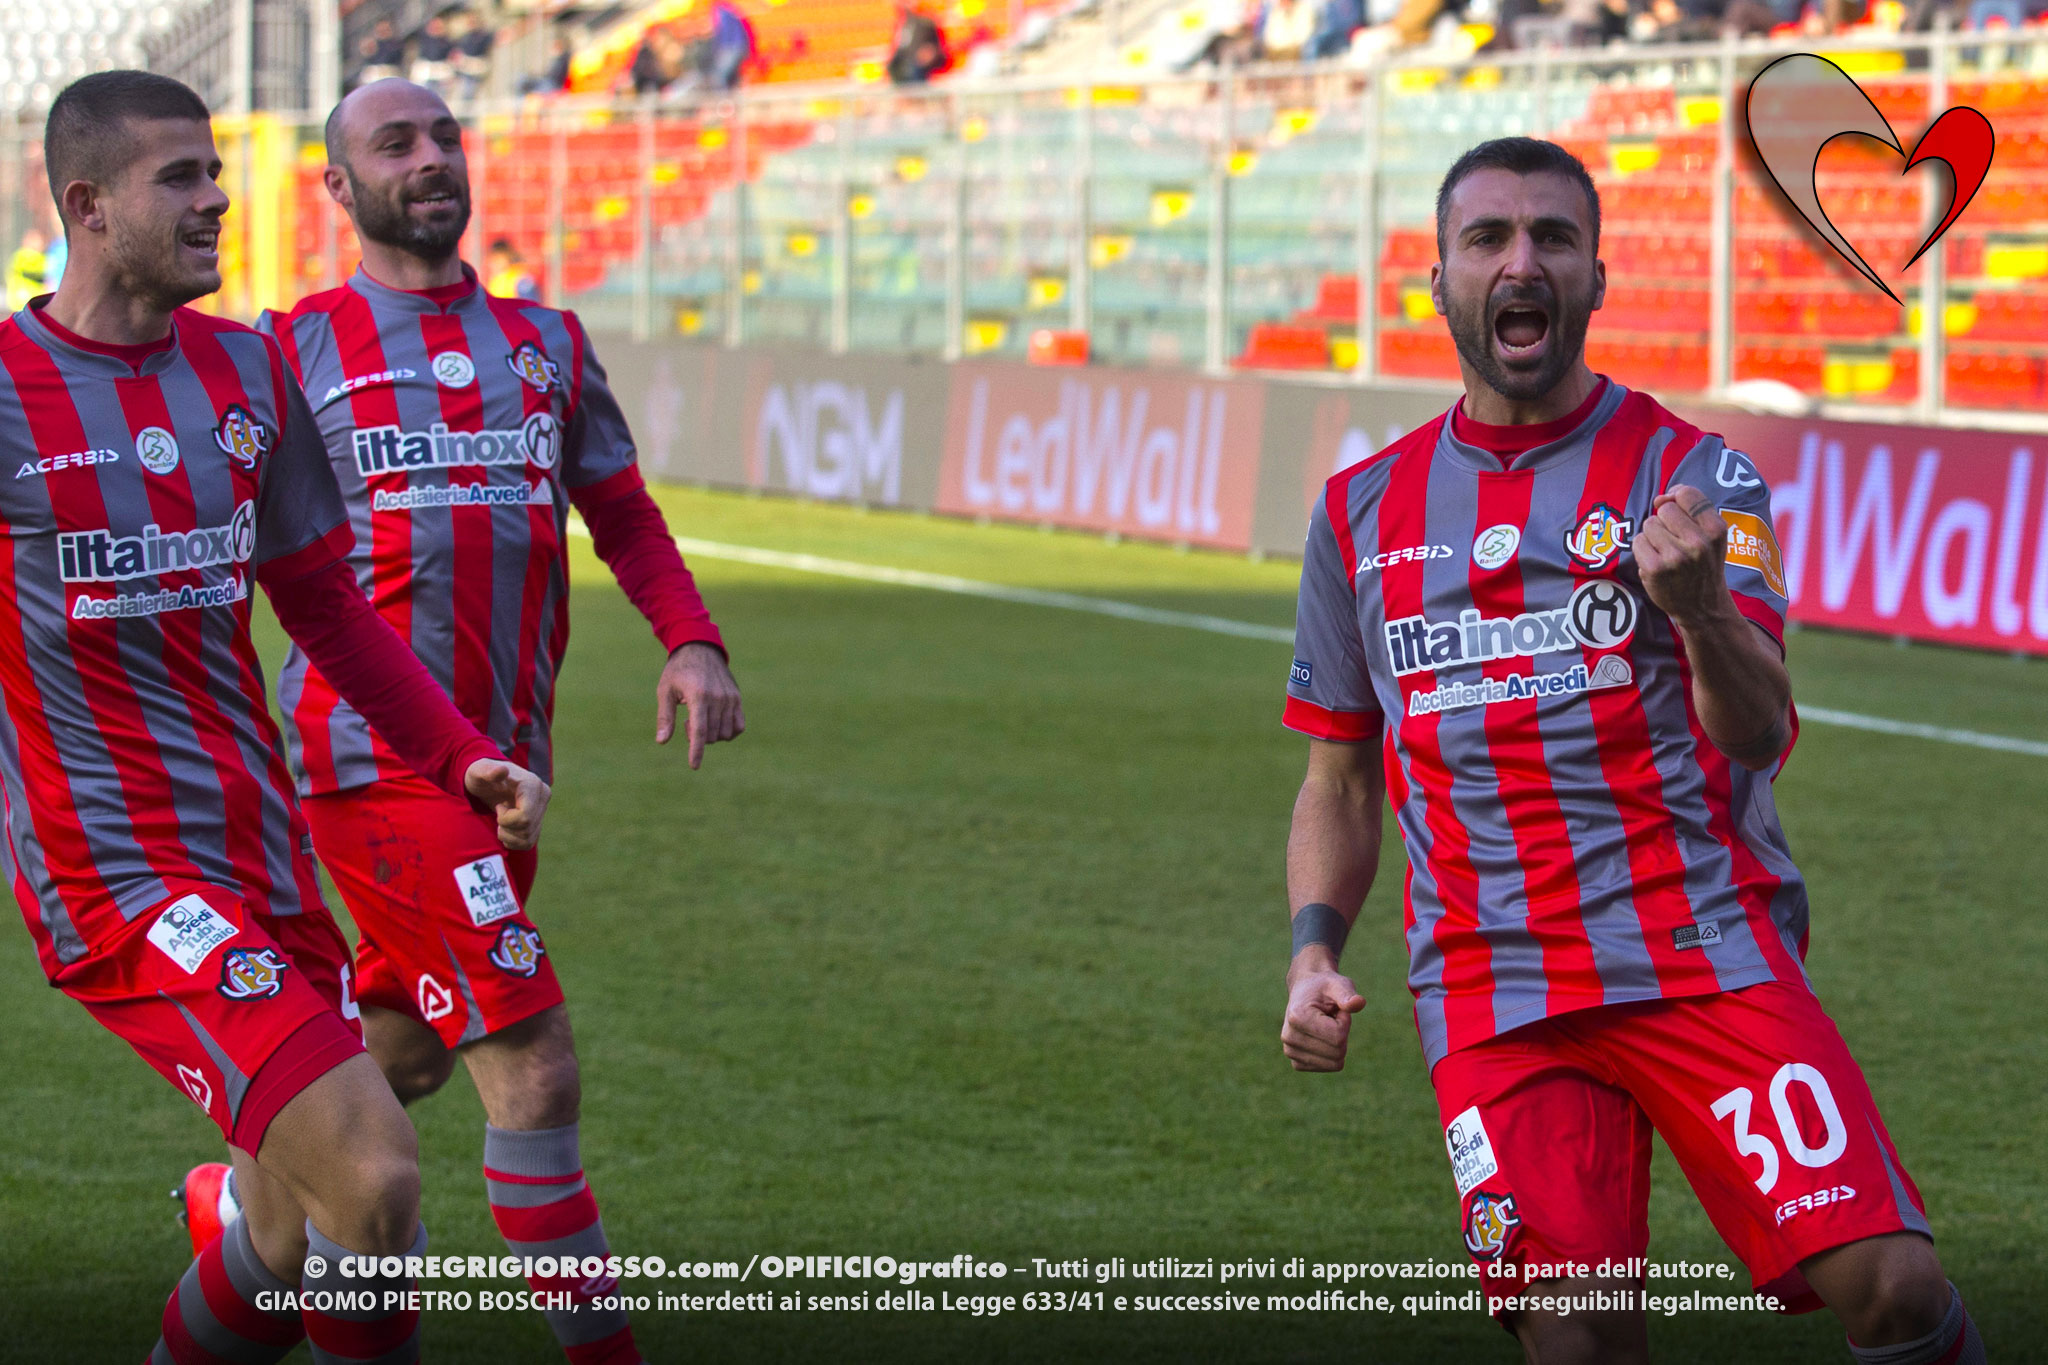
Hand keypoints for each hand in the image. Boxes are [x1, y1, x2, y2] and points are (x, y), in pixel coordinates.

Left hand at [464, 759, 549, 850]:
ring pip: (528, 838)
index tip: (498, 806)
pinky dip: (512, 841)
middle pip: (527, 829)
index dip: (506, 819)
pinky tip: (505, 828)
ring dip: (508, 836)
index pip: (525, 817)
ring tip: (500, 821)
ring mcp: (543, 810)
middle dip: (506, 827)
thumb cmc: (481, 775)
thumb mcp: (479, 771)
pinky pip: (528, 843)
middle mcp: (543, 796)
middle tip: (498, 813)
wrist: (487, 781)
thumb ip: (488, 771)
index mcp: (533, 784)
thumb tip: (502, 770)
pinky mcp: (538, 822)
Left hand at [657, 641, 744, 768]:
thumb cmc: (678, 671)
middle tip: (685, 721)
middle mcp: (718, 698)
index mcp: (698, 695)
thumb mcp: (665, 691)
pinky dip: (727, 732)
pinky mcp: (737, 698)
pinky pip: (738, 727)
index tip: (694, 766)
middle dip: (696, 737)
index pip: (699, 730)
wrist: (700, 648)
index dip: (696, 751)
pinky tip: (715, 723)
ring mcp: (730, 698)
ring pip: (724, 734)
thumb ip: (665, 717)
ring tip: (700, 718)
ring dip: (711, 735)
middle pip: (711, 735)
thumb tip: (662, 741)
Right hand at [1281, 969, 1366, 1071]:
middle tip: (1332, 1018)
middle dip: (1342, 1034)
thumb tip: (1359, 1003)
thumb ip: (1348, 994)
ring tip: (1326, 1026)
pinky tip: (1321, 1037)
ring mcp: (1290, 1051)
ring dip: (1337, 1044)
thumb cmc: (1324, 988)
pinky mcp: (1297, 1063)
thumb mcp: (1338, 985)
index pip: (1338, 1037)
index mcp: (1297, 1017)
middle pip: (1337, 1053)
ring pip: (1335, 1063)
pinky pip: (1329, 1067)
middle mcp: (1289, 1037)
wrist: (1305, 992)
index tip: (1337, 1009)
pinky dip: (1332, 1054)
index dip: (1345, 1022)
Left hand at [1635, 484, 1735, 630]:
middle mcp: (1698, 542)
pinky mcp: (1655, 569)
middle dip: (1665, 522)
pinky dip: (1643, 550)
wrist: (1703, 607)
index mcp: (1716, 530)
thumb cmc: (1704, 565)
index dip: (1676, 497)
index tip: (1676, 509)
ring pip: (1649, 524)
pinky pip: (1638, 541)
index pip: (1688, 494)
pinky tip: (1657, 563)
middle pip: (1665, 509)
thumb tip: (1662, 497)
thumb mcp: (1712, 536)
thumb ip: (1692, 510)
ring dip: (1653, 537)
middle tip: (1675, 542)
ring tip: (1667, 554)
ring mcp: (1676, 557)